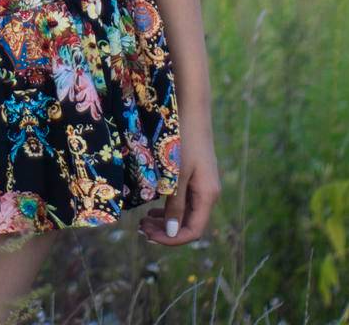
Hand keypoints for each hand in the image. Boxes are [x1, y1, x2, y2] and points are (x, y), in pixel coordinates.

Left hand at [138, 108, 220, 246]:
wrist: (191, 108)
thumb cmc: (183, 139)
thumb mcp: (176, 173)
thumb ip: (175, 204)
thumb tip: (171, 233)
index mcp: (207, 196)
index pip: (192, 231)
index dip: (171, 239)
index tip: (148, 236)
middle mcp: (208, 194)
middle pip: (188, 224)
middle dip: (164, 231)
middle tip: (140, 228)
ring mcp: (202, 184)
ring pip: (184, 213)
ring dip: (164, 220)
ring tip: (143, 221)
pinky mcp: (195, 175)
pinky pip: (183, 200)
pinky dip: (168, 207)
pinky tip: (152, 206)